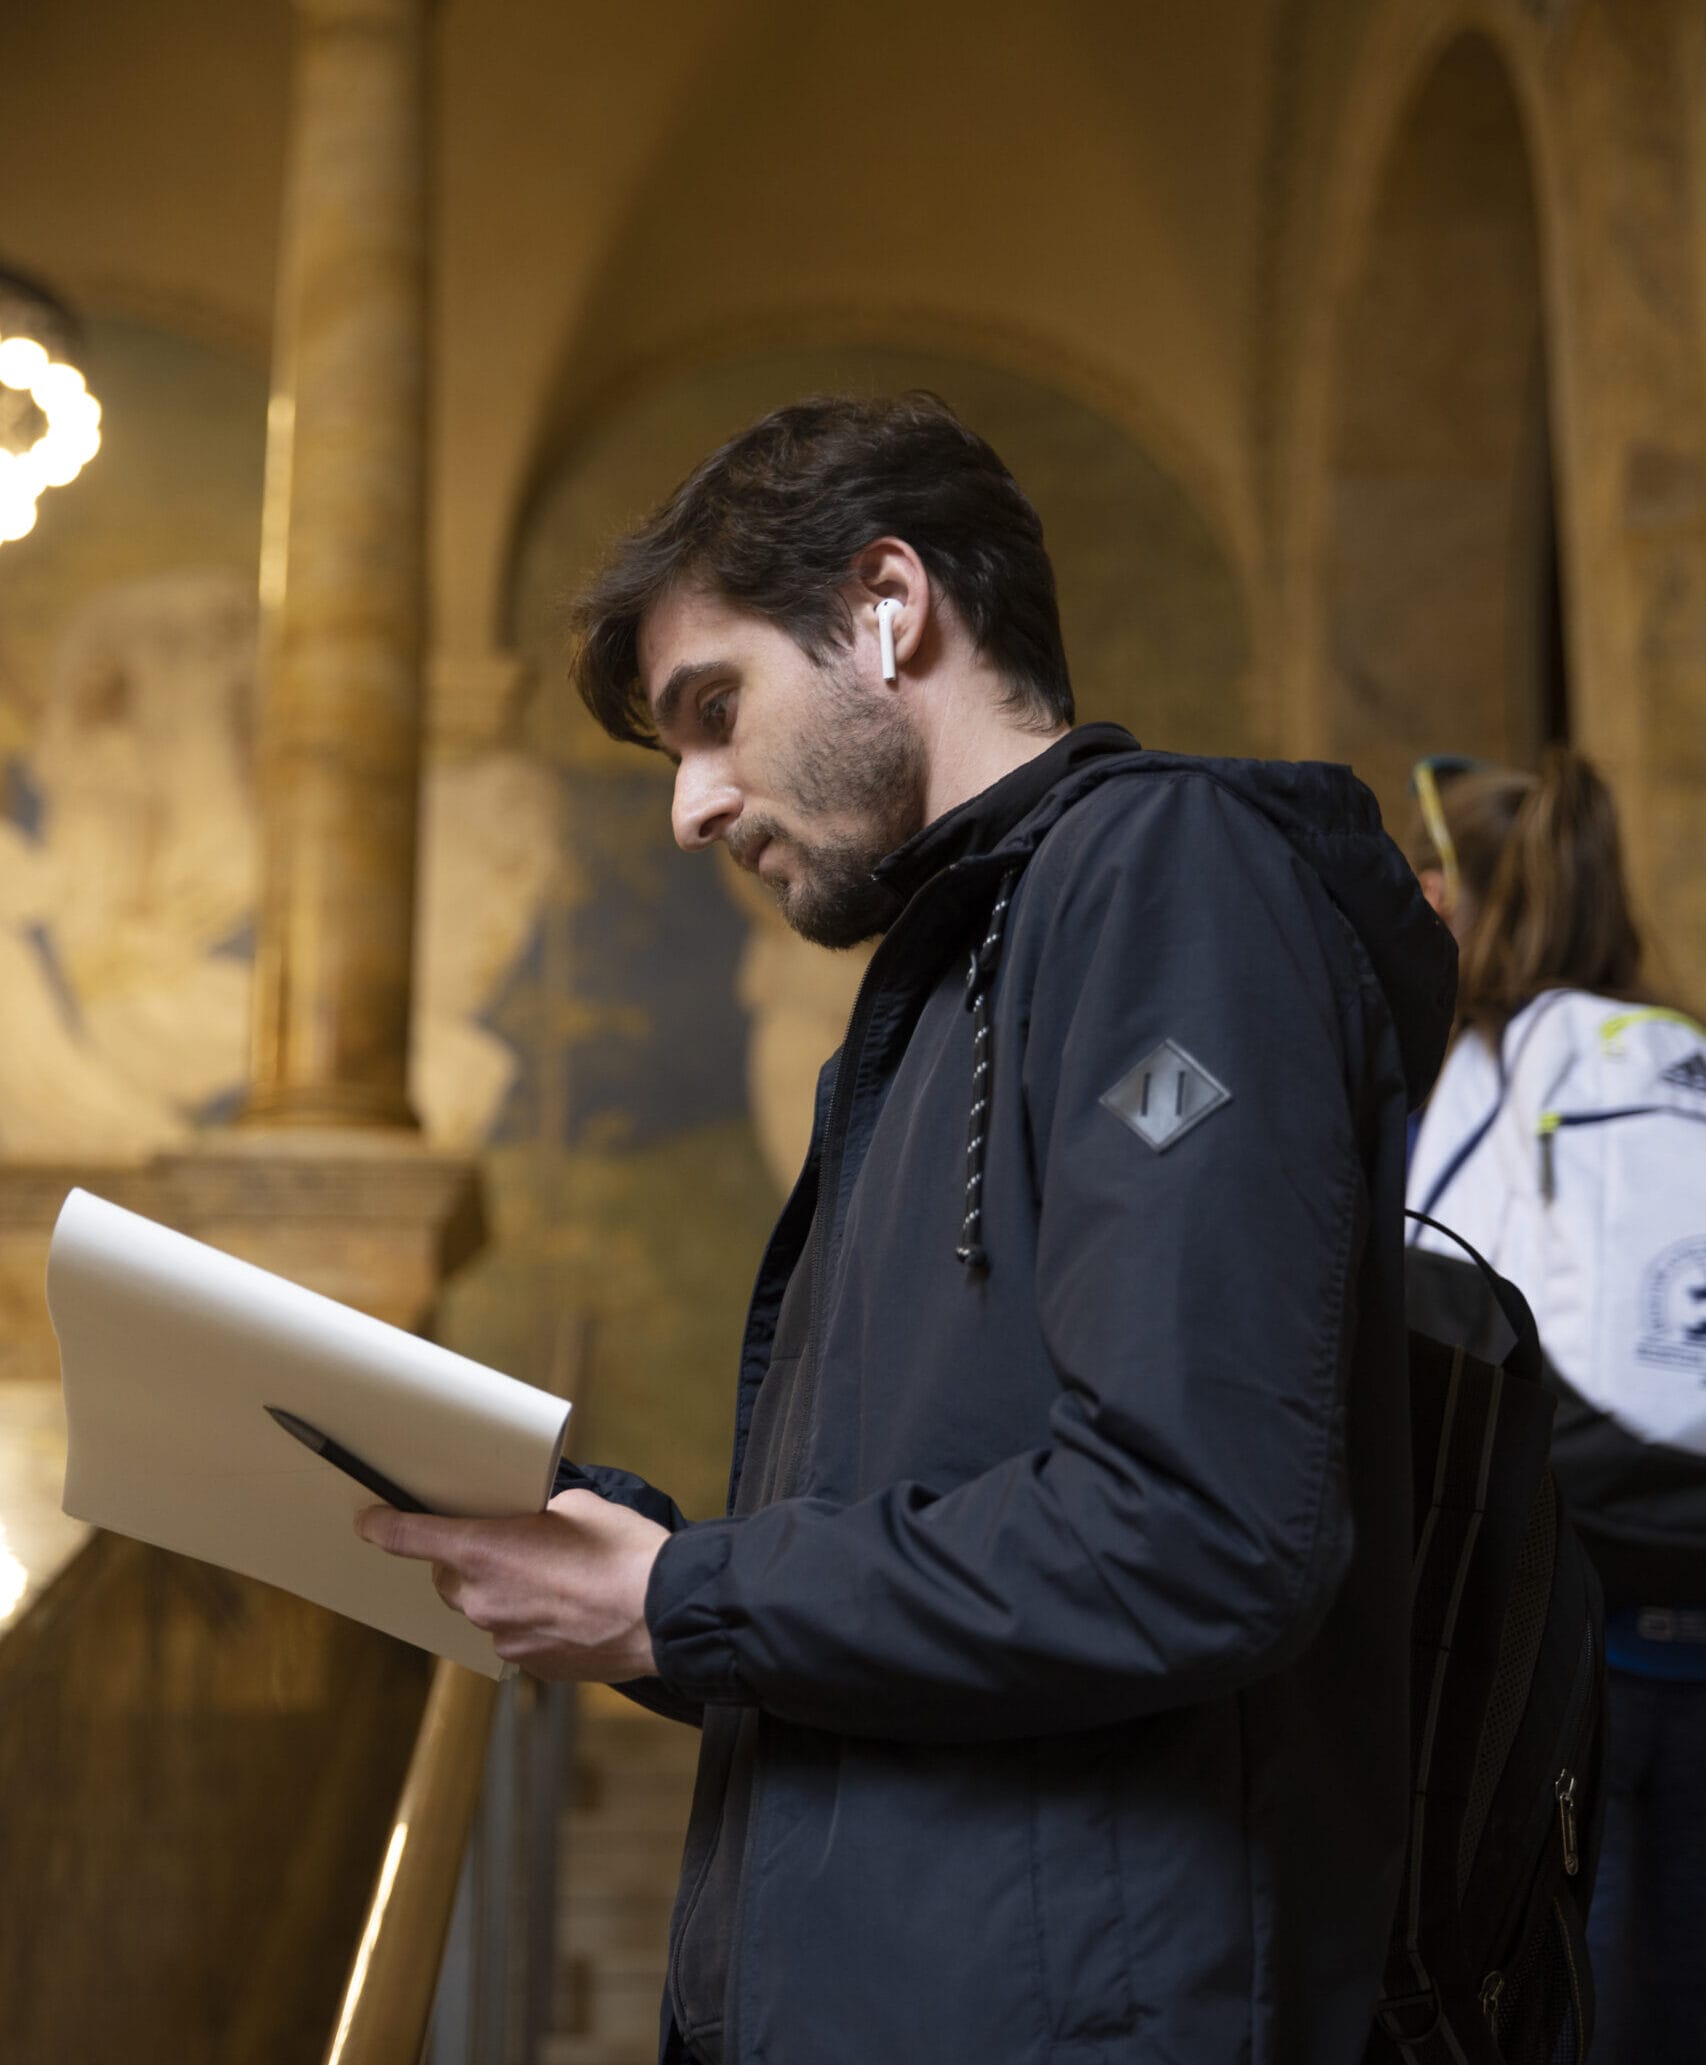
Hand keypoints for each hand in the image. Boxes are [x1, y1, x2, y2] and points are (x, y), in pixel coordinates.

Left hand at [355, 1489, 667, 1681]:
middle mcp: (482, 1599)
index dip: (384, 1527)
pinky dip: (529, 1621)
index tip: (369, 1522)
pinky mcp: (530, 1666)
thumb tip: (529, 1520)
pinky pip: (513, 1637)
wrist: (663, 1613)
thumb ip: (536, 1513)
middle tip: (510, 1543)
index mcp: (484, 1550)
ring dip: (502, 1592)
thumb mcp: (576, 1506)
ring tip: (554, 1580)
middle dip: (467, 1560)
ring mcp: (503, 1638)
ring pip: (483, 1609)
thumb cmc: (624, 1552)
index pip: (410, 1537)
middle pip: (450, 1577)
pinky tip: (568, 1610)